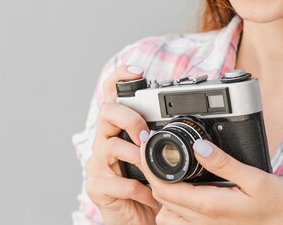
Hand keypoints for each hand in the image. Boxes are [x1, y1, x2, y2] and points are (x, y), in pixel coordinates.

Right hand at [84, 64, 160, 224]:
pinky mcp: (97, 186)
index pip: (112, 95)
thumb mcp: (156, 158)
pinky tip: (151, 196)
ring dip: (135, 157)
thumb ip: (161, 139)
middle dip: (129, 119)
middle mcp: (103, 142)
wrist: (135, 219)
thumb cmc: (147, 185)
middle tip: (146, 134)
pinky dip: (140, 190)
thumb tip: (186, 122)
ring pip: (109, 146)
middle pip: (106, 112)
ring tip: (151, 170)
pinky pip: (118, 182)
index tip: (137, 71)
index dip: (120, 78)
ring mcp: (97, 164)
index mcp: (118, 130)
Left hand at [138, 137, 282, 224]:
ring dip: (163, 193)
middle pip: (161, 199)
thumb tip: (199, 146)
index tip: (146, 144)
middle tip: (153, 151)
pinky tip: (187, 190)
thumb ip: (225, 163)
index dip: (149, 165)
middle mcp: (203, 221)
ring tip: (169, 171)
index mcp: (209, 205)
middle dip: (152, 174)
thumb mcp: (256, 179)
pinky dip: (175, 206)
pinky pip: (181, 222)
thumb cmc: (280, 208)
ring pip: (167, 214)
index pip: (163, 187)